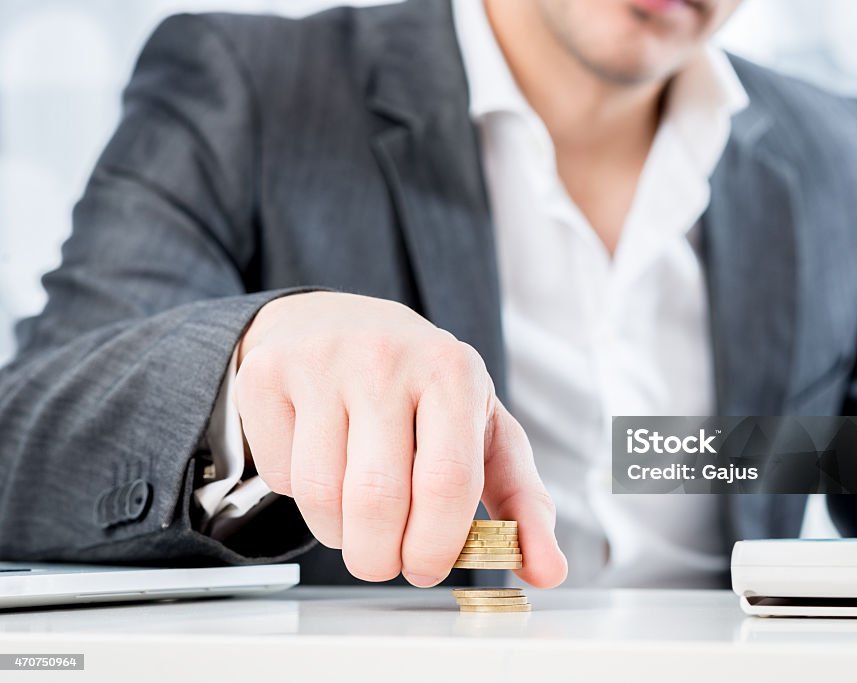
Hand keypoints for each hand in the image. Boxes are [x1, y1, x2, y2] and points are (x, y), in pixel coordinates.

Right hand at [234, 292, 566, 587]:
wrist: (338, 325)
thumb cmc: (420, 390)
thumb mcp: (482, 433)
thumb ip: (520, 502)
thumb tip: (548, 571)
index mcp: (453, 371)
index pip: (447, 483)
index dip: (435, 545)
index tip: (427, 566)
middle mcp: (387, 357)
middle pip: (378, 498)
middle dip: (382, 556)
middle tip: (386, 561)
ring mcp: (322, 360)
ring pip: (322, 495)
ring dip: (341, 534)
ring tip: (358, 519)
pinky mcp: (268, 372)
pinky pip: (279, 473)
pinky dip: (298, 495)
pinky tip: (320, 465)